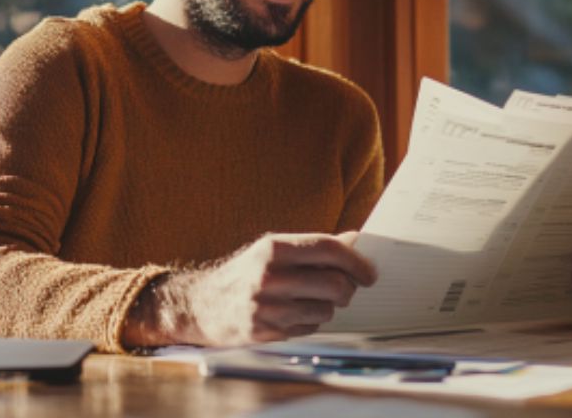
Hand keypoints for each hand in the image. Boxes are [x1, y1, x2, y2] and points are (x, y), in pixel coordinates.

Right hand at [121, 232, 376, 347]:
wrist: (201, 304)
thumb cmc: (245, 273)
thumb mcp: (273, 249)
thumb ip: (314, 246)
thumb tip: (355, 240)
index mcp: (272, 248)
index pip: (328, 250)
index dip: (356, 261)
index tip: (370, 272)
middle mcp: (268, 276)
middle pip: (333, 283)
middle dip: (347, 288)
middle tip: (346, 287)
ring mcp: (266, 306)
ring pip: (325, 310)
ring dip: (327, 307)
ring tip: (311, 299)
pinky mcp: (265, 332)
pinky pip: (309, 328)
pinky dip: (310, 322)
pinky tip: (294, 313)